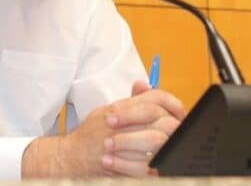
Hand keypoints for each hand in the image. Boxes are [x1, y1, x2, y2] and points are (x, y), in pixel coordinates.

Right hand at [22, 80, 183, 177]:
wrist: (71, 156)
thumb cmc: (92, 133)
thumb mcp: (108, 110)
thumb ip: (131, 100)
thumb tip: (145, 85)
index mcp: (120, 108)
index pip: (154, 98)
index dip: (172, 104)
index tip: (179, 112)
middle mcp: (119, 123)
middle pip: (159, 118)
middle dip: (174, 125)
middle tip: (180, 132)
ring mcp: (118, 144)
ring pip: (155, 142)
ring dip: (168, 145)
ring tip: (173, 148)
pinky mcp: (117, 164)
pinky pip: (145, 165)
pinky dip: (156, 165)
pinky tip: (160, 165)